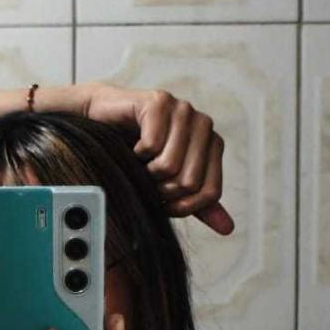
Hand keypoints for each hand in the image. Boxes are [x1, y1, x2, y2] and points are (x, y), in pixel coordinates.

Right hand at [80, 81, 233, 235]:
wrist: (101, 128)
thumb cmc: (137, 158)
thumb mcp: (170, 186)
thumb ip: (198, 204)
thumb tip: (228, 228)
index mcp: (213, 145)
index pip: (209, 192)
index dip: (182, 206)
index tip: (163, 201)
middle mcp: (203, 125)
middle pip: (189, 182)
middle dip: (161, 190)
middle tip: (147, 178)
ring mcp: (183, 110)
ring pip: (170, 165)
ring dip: (146, 173)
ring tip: (139, 162)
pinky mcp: (159, 101)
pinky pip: (152, 145)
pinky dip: (135, 154)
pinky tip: (132, 145)